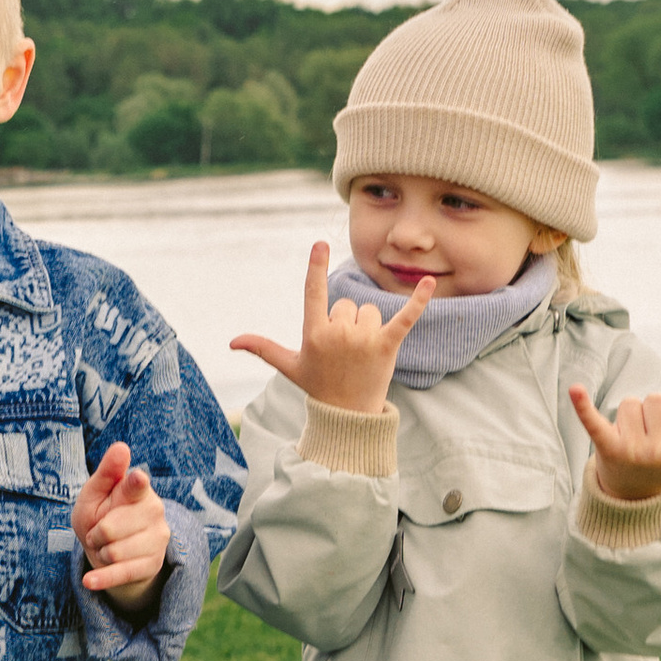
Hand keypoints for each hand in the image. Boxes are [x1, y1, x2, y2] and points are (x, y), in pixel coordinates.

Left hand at [73, 440, 168, 609]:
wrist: (112, 550)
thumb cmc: (101, 514)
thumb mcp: (95, 493)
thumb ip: (107, 473)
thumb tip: (121, 447)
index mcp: (138, 488)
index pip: (135, 486)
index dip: (135, 483)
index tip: (137, 478)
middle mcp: (154, 510)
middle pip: (110, 528)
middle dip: (95, 534)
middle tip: (99, 531)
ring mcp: (158, 539)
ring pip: (114, 553)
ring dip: (100, 553)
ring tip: (106, 547)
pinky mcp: (152, 564)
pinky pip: (121, 574)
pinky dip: (101, 579)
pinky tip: (88, 581)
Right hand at [229, 239, 434, 421]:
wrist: (347, 417)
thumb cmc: (317, 387)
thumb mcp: (289, 365)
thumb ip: (262, 348)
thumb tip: (231, 342)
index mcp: (313, 333)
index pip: (314, 292)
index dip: (316, 267)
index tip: (320, 243)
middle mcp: (337, 333)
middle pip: (347, 305)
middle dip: (347, 323)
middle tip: (344, 353)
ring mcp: (363, 340)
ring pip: (369, 312)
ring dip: (368, 328)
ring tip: (362, 354)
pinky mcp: (387, 346)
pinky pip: (405, 317)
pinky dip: (419, 300)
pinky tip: (429, 282)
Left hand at [568, 356, 660, 504]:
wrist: (634, 498)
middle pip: (655, 400)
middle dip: (652, 412)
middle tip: (651, 437)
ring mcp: (635, 453)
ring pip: (630, 405)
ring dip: (629, 417)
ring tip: (633, 441)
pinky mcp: (607, 451)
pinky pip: (595, 422)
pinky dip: (583, 407)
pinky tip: (574, 390)